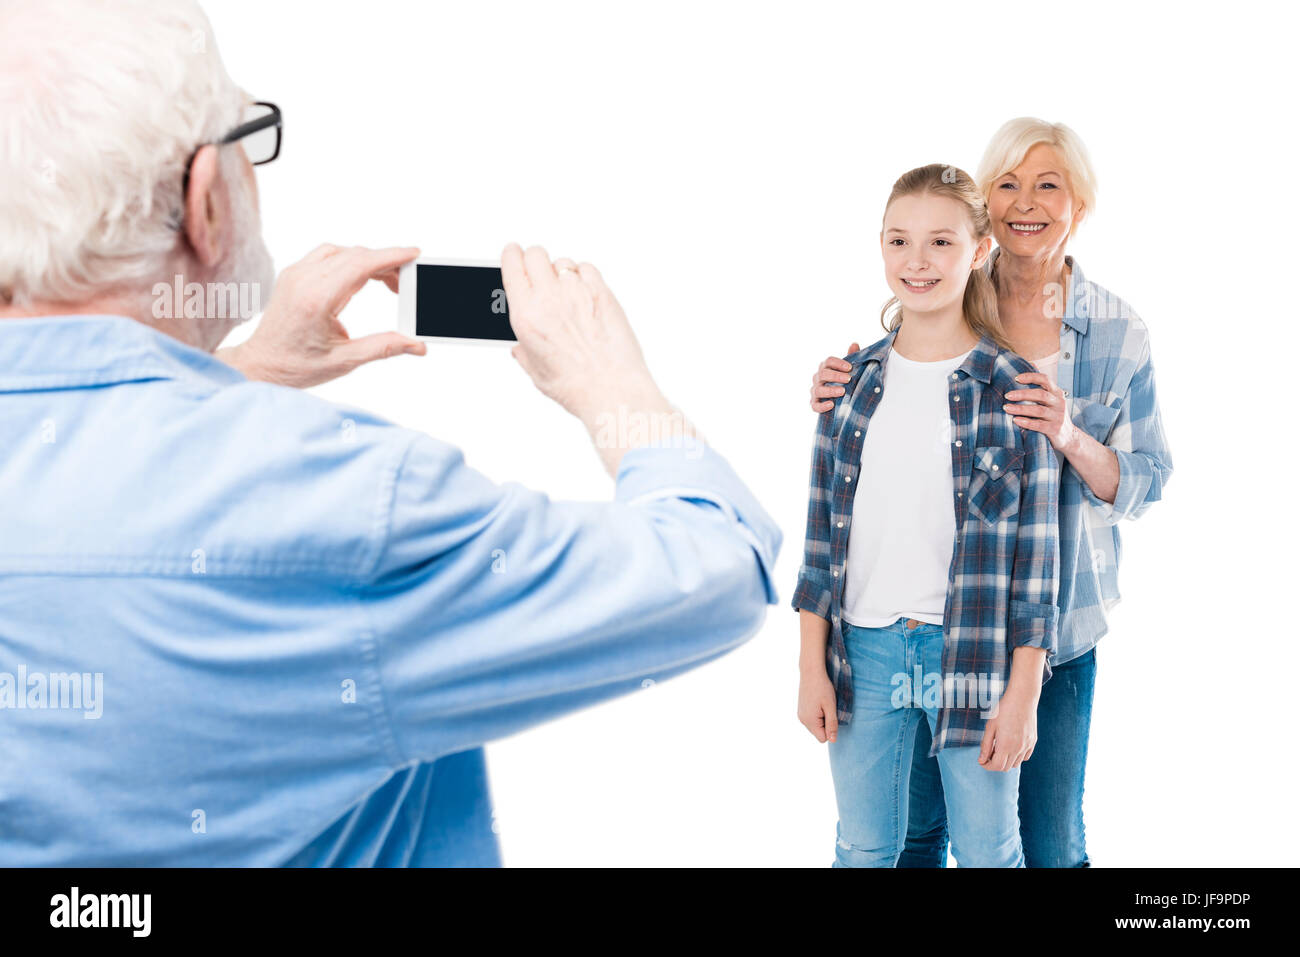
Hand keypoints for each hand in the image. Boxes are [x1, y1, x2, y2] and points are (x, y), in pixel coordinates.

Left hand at [222, 244, 426, 387]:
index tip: (413, 254)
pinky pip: (326, 256)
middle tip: (405, 284)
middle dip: (385, 263)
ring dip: (366, 261)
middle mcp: (303, 280)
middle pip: (354, 256)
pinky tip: (360, 279)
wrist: (261, 365)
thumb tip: (416, 345)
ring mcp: (295, 274)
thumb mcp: (345, 361)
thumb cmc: (297, 367)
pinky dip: (348, 261)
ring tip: (386, 281)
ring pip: (341, 252)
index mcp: (317, 299)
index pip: (360, 265)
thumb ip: (383, 348)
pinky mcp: (293, 275)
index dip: (391, 257)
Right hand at [500, 243, 692, 474]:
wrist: (612, 390)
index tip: (513, 253)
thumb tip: (520, 349)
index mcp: (527, 317)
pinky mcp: (602, 293)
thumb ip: (525, 354)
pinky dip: (584, 276)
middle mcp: (550, 299)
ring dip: (560, 272)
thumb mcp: (538, 373)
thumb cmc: (577, 386)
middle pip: (536, 255)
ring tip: (566, 292)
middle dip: (535, 261)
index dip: (511, 256)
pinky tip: (585, 292)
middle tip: (539, 273)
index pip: (513, 266)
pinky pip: (587, 268)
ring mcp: (578, 293)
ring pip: (563, 262)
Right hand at [797, 668, 838, 743]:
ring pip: (815, 726)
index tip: (832, 715)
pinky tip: (818, 702)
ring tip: (823, 704)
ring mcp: (800, 714)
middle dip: (826, 724)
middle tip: (828, 708)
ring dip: (822, 718)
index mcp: (809, 721)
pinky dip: (817, 714)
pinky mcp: (801, 709)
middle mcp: (802, 720)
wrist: (811, 672)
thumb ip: (832, 724)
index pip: (823, 738)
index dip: (831, 730)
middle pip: (818, 732)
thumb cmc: (823, 688)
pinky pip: (811, 719)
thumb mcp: (831, 706)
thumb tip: (833, 741)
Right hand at [810, 342, 858, 411]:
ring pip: (818, 390)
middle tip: (849, 379)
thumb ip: (852, 357)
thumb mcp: (849, 370)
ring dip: (830, 390)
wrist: (840, 400)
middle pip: (823, 374)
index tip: (850, 367)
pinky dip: (822, 406)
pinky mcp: (814, 404)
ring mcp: (815, 391)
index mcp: (825, 368)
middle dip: (836, 376)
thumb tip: (854, 344)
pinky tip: (831, 405)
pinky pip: (815, 406)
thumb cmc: (844, 382)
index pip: (828, 361)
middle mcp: (818, 378)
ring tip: (843, 391)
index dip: (838, 363)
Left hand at [978, 686, 1037, 771]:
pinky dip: (1016, 757)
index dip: (987, 766)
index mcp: (1006, 745)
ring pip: (1015, 764)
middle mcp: (1018, 748)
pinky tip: (1010, 746)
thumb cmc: (1004, 710)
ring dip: (1006, 761)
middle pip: (1005, 767)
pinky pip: (1024, 757)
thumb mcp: (990, 726)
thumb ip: (986, 745)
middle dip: (995, 764)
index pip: (996, 766)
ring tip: (999, 748)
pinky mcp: (1032, 742)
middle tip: (988, 753)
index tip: (982, 761)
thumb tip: (981, 760)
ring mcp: (1027, 746)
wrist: (1022, 698)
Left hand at [1003, 371, 1078, 453]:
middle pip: (1040, 394)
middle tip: (1006, 395)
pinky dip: (1026, 422)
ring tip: (1006, 408)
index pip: (1045, 380)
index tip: (1016, 378)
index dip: (1031, 377)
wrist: (1069, 437)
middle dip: (1022, 394)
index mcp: (1057, 393)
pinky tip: (1015, 421)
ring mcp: (1058, 416)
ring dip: (1020, 409)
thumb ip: (1042, 385)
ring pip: (1038, 410)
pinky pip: (1039, 425)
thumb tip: (1031, 363)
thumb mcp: (1051, 399)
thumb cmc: (1054, 415)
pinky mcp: (1055, 429)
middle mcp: (1059, 403)